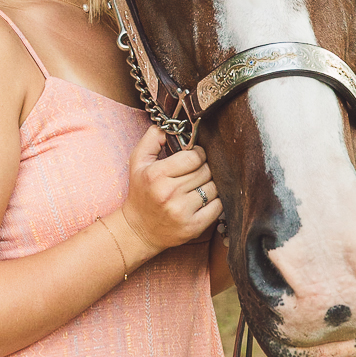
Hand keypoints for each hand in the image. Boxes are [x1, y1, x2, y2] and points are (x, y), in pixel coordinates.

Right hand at [120, 125, 221, 251]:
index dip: (198, 154)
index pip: (195, 157)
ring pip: (213, 188)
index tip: (194, 157)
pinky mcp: (193, 228)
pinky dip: (215, 202)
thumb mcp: (137, 162)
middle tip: (196, 172)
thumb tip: (169, 126)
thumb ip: (152, 138)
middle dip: (204, 169)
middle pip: (206, 172)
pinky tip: (203, 201)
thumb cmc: (141, 192)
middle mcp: (169, 193)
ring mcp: (182, 212)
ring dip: (210, 185)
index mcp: (157, 175)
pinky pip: (218, 207)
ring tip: (198, 187)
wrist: (138, 230)